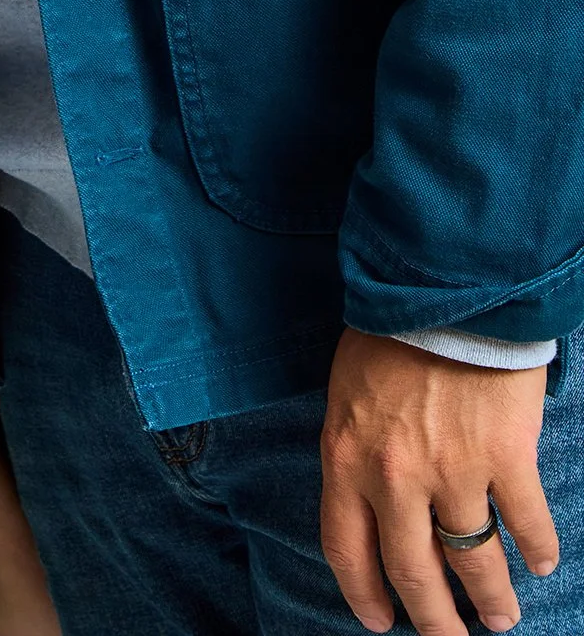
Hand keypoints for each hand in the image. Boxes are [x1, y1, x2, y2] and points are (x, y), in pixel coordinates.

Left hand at [320, 330, 558, 633]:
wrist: (440, 288)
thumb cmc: (389, 334)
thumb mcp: (347, 394)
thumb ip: (358, 452)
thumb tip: (374, 503)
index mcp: (347, 459)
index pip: (347, 549)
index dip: (363, 594)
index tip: (379, 622)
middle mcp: (395, 478)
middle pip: (414, 572)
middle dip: (433, 620)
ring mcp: (453, 472)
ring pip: (474, 560)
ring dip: (490, 598)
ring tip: (500, 618)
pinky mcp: (504, 458)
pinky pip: (525, 524)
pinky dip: (538, 550)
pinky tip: (543, 563)